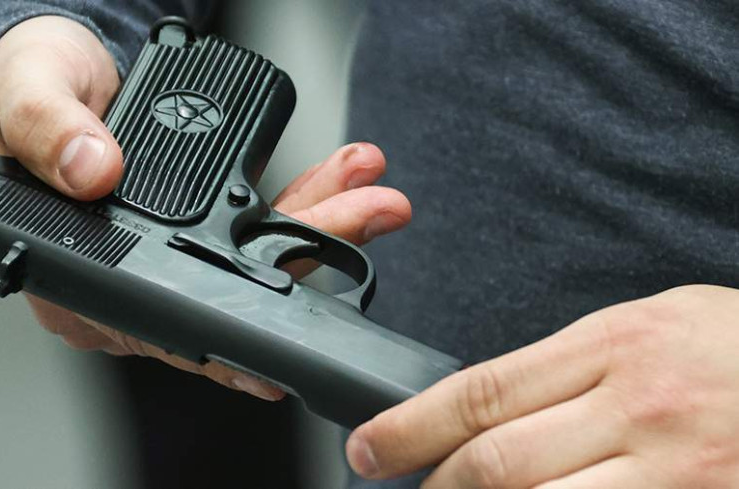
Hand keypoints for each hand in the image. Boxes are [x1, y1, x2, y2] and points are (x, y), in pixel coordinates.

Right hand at [0, 17, 410, 400]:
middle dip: (307, 250)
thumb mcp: (21, 98)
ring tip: (368, 189)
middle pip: (228, 289)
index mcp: (71, 281)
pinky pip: (253, 225)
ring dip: (319, 222)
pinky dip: (300, 201)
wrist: (42, 66)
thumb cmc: (15, 94)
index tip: (288, 343)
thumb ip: (47, 133)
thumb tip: (92, 172)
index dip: (224, 345)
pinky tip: (337, 178)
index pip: (158, 326)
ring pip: (252, 260)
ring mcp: (164, 255)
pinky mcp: (192, 226)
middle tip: (365, 212)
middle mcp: (124, 285)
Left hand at [346, 285, 738, 486]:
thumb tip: (495, 403)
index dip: (412, 424)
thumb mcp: (657, 322)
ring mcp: (673, 473)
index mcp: (619, 344)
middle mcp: (639, 410)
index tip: (369, 445)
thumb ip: (577, 362)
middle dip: (431, 481)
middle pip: (498, 460)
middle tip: (393, 479)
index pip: (485, 390)